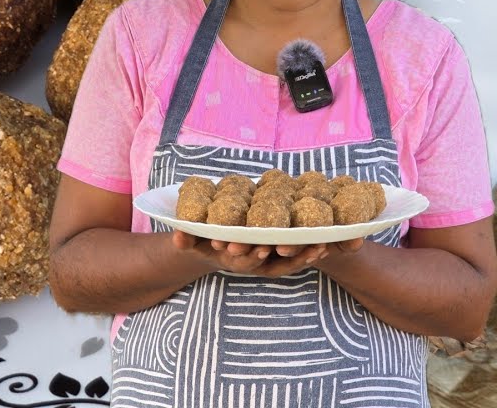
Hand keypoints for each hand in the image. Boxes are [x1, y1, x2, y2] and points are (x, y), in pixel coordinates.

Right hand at [172, 231, 329, 276]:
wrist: (211, 247)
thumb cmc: (200, 241)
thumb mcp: (190, 241)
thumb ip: (185, 239)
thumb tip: (177, 236)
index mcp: (232, 258)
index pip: (243, 260)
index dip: (252, 255)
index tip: (261, 248)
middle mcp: (252, 263)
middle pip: (271, 263)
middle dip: (286, 256)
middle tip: (301, 247)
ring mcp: (265, 262)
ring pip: (287, 263)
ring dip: (304, 256)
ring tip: (321, 247)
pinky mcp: (275, 256)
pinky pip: (294, 258)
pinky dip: (308, 253)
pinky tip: (324, 244)